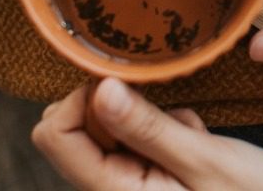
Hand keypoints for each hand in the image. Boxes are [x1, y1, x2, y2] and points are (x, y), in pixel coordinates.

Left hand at [32, 77, 262, 190]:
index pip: (56, 135)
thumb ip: (147, 127)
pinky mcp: (150, 181)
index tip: (125, 82)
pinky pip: (137, 141)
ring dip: (147, 120)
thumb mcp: (207, 161)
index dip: (82, 98)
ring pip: (110, 131)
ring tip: (193, 137)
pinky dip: (165, 131)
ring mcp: (131, 188)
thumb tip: (98, 88)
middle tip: (168, 113)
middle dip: (118, 107)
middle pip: (76, 130)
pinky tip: (198, 144)